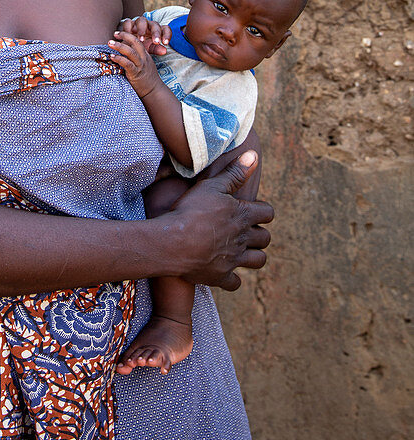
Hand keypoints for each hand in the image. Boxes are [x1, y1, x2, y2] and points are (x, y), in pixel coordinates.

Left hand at [108, 30, 163, 98]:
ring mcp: (140, 65)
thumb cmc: (146, 79)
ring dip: (119, 46)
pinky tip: (112, 57)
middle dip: (125, 36)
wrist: (154, 91)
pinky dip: (119, 59)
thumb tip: (123, 50)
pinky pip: (127, 64)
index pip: (137, 40)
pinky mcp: (136, 74)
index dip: (127, 35)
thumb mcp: (144, 64)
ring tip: (110, 43)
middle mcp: (143, 58)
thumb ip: (136, 57)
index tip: (118, 33)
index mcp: (145, 55)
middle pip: (135, 42)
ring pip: (130, 52)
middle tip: (115, 34)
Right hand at [116, 16, 172, 55]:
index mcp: (157, 31)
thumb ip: (156, 49)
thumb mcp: (149, 48)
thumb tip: (164, 51)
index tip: (165, 43)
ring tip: (141, 40)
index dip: (167, 34)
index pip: (165, 29)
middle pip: (155, 24)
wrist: (128, 45)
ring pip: (142, 20)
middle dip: (156, 33)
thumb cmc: (141, 46)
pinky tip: (129, 35)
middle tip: (156, 42)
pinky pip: (128, 22)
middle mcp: (149, 25)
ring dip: (142, 30)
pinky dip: (128, 28)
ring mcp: (138, 23)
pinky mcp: (128, 23)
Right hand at [150, 151, 272, 290]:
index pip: (267, 213)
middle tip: (246, 229)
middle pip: (265, 238)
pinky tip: (224, 270)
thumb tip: (254, 157)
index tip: (252, 209)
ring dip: (253, 256)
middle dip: (259, 233)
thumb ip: (234, 173)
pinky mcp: (220, 276)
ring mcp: (233, 259)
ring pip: (258, 261)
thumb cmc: (191, 210)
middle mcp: (243, 239)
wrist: (173, 242)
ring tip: (241, 249)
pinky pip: (234, 282)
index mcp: (243, 216)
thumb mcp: (211, 186)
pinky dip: (232, 278)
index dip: (262, 210)